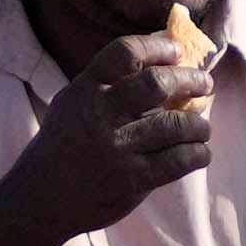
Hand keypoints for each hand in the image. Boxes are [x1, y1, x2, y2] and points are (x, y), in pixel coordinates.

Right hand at [1, 38, 217, 243]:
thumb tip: (165, 58)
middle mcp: (101, 114)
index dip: (158, 47)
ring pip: (176, 124)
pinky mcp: (133, 179)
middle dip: (190, 80)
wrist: (41, 198)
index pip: (125, 52)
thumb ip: (109, 82)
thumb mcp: (75, 102)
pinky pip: (180, 160)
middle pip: (157, 84)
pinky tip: (198, 152)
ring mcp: (118, 148)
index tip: (178, 51)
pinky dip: (198, 153)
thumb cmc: (65, 143)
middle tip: (205, 84)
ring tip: (201, 127)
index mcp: (85, 89)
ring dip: (199, 124)